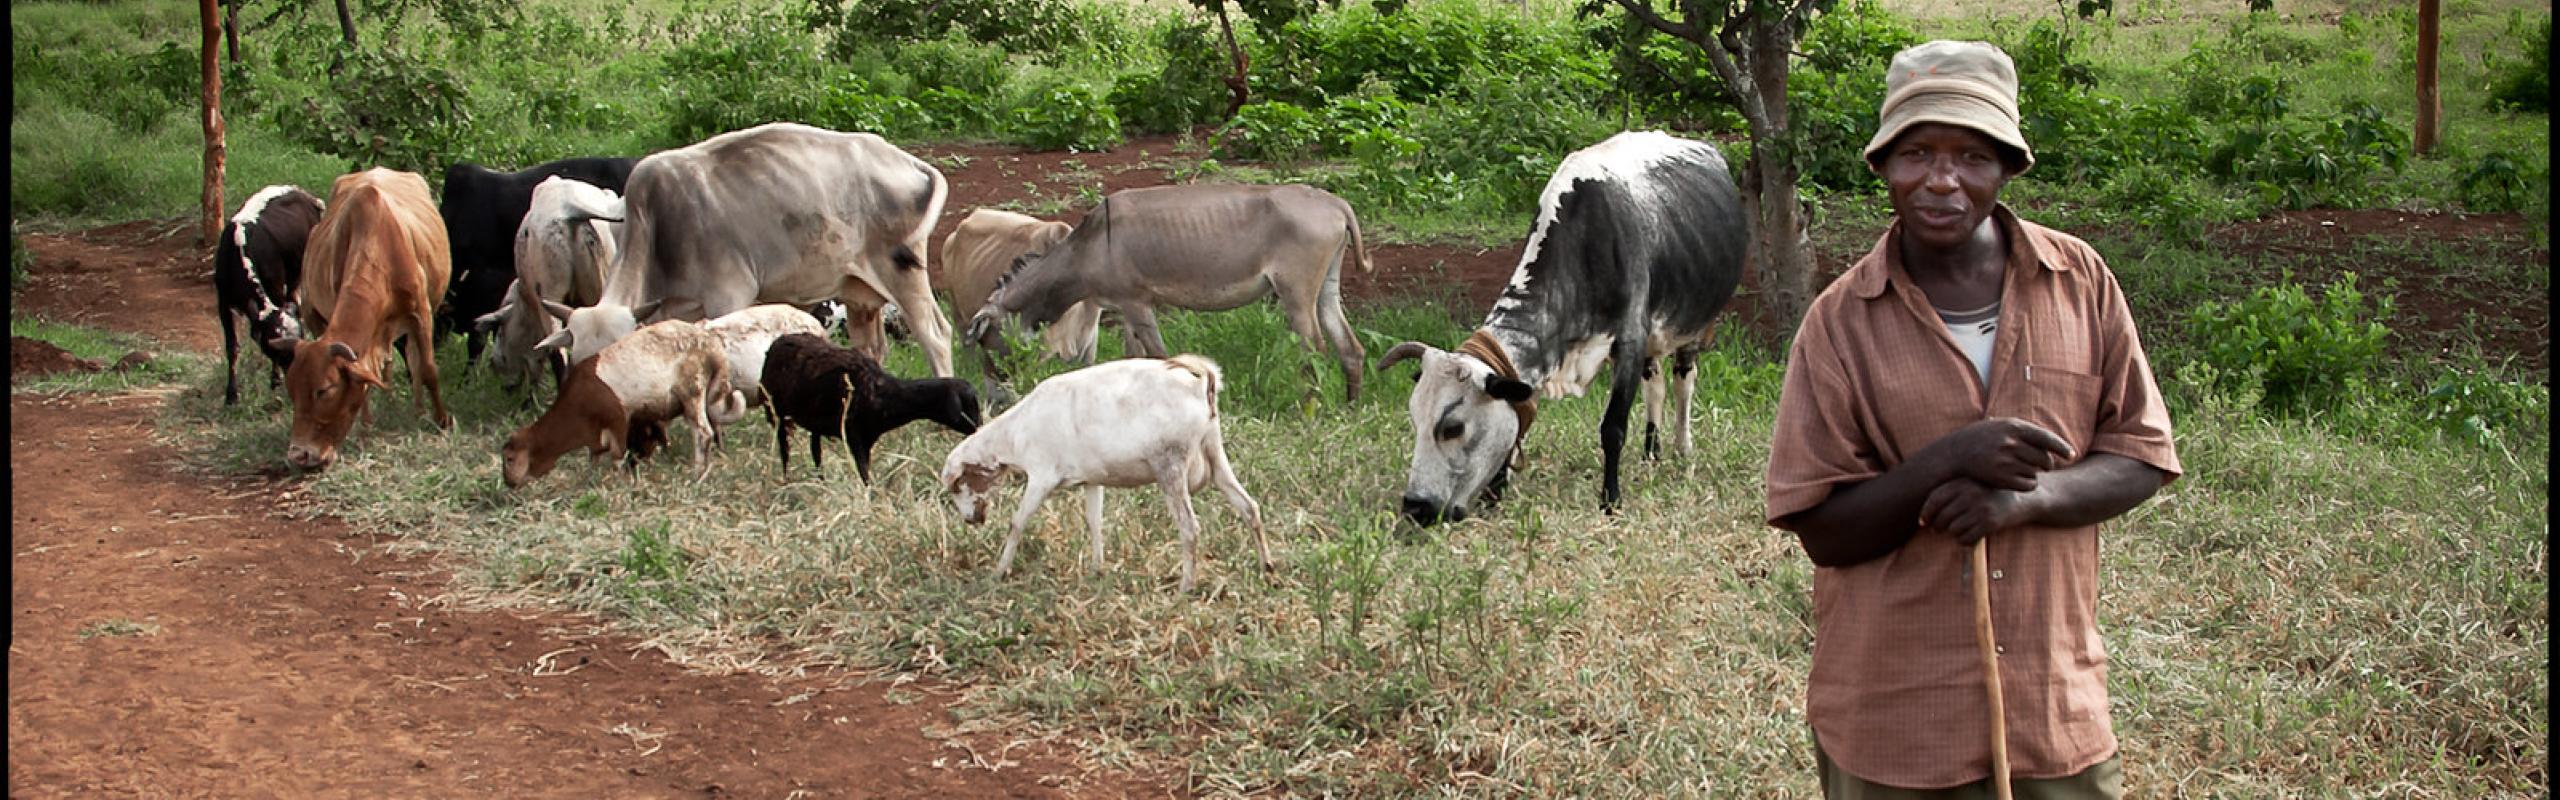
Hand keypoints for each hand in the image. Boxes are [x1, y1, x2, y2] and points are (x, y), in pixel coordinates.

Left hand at [1920, 477, 2034, 544]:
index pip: (1935, 499)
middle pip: (1942, 517)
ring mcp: (1980, 508)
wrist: (2024, 499)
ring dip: (1955, 533)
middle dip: (1939, 527)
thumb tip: (1922, 519)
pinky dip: (1965, 541)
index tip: (1923, 523)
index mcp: (1963, 482)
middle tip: (1941, 530)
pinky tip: (1972, 534)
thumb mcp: (1971, 486)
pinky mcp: (1989, 522)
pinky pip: (1965, 538)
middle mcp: (1970, 493)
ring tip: (1964, 528)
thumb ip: (1949, 494)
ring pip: (1952, 530)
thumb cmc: (1990, 494)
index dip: (1926, 514)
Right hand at [1936, 417, 2074, 491]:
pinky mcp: (2000, 477)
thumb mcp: (1997, 425)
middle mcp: (2010, 442)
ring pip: (2036, 472)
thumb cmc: (1976, 438)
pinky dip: (2028, 484)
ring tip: (2025, 472)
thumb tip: (2046, 437)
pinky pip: (2027, 484)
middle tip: (2043, 466)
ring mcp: (2005, 460)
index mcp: (2013, 426)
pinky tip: (2022, 482)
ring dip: (2035, 474)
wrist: (1952, 454)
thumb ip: (2020, 430)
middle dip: (2046, 464)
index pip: (2046, 438)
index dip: (2061, 447)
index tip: (2070, 455)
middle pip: (2044, 458)